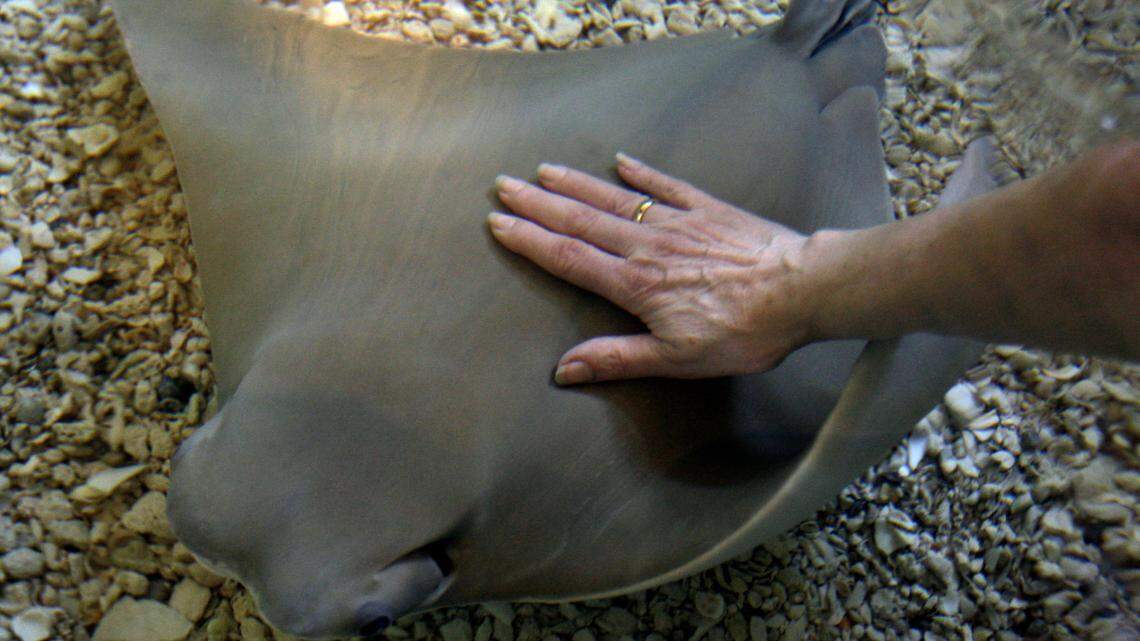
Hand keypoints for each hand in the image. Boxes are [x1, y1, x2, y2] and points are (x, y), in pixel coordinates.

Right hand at [488, 153, 817, 384]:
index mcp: (635, 283)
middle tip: (503, 185)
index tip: (499, 223)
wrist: (801, 289)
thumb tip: (562, 370)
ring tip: (544, 170)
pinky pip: (667, 185)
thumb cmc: (742, 331)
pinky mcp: (708, 210)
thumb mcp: (676, 358)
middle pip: (581, 220)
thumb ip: (617, 359)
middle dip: (539, 204)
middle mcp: (647, 245)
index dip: (530, 240)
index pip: (569, 258)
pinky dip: (642, 172)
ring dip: (577, 184)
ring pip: (615, 198)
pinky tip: (622, 159)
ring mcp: (677, 222)